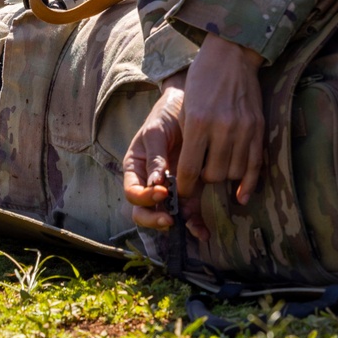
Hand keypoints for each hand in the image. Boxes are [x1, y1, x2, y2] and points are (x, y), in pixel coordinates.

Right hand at [122, 81, 207, 239]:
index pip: (132, 193)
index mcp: (135, 169)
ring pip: (166, 215)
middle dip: (155, 219)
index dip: (144, 198)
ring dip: (178, 225)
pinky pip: (188, 211)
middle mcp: (149, 183)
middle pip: (144, 211)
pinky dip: (195, 223)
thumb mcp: (156, 132)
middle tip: (170, 219)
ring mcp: (169, 188)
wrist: (187, 106)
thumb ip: (155, 157)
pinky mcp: (188, 189)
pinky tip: (204, 232)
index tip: (162, 192)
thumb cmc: (165, 115)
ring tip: (193, 228)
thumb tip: (154, 183)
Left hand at [177, 34, 264, 205]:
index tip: (182, 191)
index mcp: (199, 122)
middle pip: (213, 175)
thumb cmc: (203, 79)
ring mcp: (244, 128)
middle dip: (204, 180)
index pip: (189, 169)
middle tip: (200, 174)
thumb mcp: (187, 107)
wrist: (231, 54)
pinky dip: (249, 184)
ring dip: (224, 178)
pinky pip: (256, 164)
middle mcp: (223, 127)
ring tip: (217, 170)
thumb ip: (189, 140)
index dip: (184, 186)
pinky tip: (241, 196)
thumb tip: (189, 173)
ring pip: (234, 173)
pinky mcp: (259, 127)